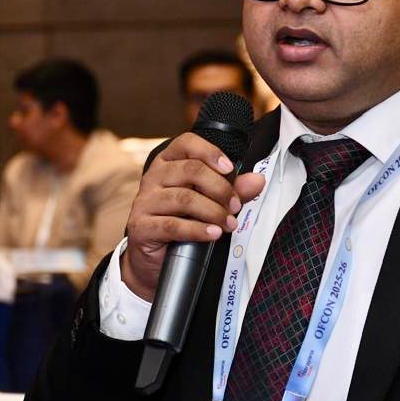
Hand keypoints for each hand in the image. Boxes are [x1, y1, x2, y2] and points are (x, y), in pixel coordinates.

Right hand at [121, 134, 265, 299]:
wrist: (154, 257)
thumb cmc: (181, 221)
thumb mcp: (208, 202)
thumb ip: (232, 189)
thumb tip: (258, 180)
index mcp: (168, 163)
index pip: (187, 143)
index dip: (210, 152)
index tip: (229, 169)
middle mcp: (153, 177)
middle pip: (190, 170)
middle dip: (220, 188)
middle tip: (235, 206)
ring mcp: (144, 201)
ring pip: (184, 198)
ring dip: (214, 211)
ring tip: (229, 224)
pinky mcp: (141, 226)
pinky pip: (173, 225)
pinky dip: (198, 230)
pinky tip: (213, 234)